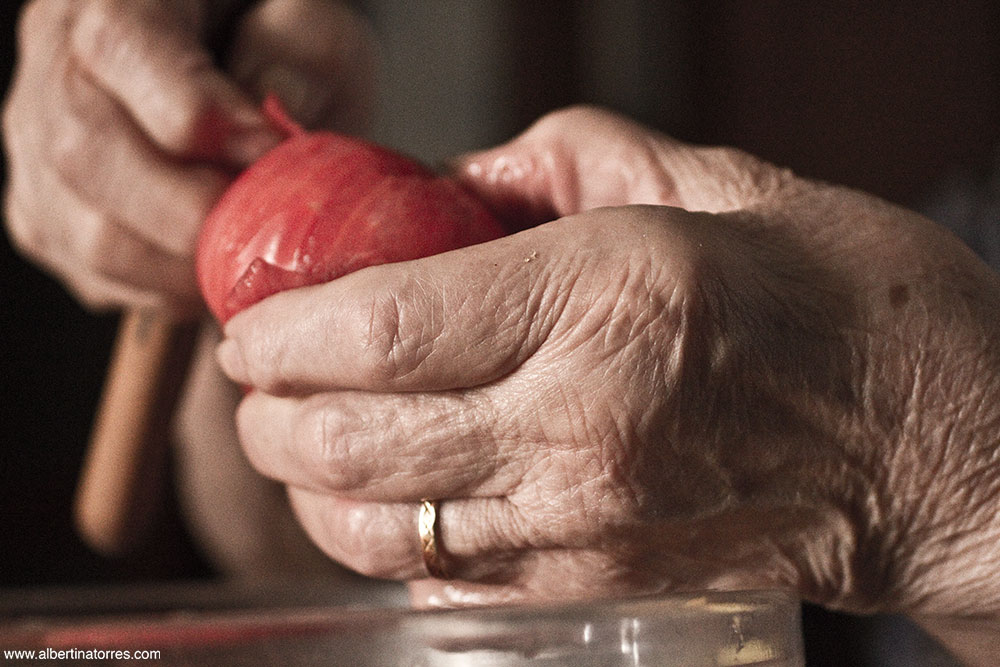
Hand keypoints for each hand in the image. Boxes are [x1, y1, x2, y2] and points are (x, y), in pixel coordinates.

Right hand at [2, 0, 373, 313]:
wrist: (246, 84)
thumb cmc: (281, 48)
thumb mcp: (310, 24)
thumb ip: (298, 53)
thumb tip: (267, 127)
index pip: (121, 43)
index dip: (193, 108)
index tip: (268, 149)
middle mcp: (52, 65)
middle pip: (84, 151)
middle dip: (189, 210)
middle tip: (265, 228)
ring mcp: (35, 148)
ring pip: (88, 233)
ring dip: (185, 264)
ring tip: (251, 251)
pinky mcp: (46, 217)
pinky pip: (97, 277)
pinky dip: (171, 290)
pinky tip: (217, 266)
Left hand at [215, 106, 999, 615]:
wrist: (943, 444)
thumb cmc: (846, 303)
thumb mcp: (717, 183)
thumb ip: (568, 159)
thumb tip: (458, 178)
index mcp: (607, 296)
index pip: (381, 328)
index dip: (284, 332)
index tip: (255, 326)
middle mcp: (585, 422)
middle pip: (355, 444)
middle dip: (271, 420)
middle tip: (260, 386)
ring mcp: (589, 523)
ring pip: (382, 533)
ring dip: (312, 493)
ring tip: (303, 444)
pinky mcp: (601, 585)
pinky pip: (448, 578)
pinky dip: (387, 543)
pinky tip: (388, 500)